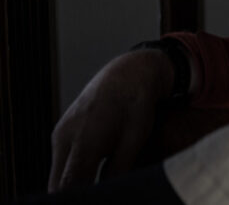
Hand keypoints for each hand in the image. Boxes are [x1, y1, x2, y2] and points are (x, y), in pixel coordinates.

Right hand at [48, 49, 175, 191]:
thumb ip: (118, 171)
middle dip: (73, 194)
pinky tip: (89, 173)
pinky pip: (60, 161)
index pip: (69, 186)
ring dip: (70, 184)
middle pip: (57, 184)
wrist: (129, 73)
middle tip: (94, 195)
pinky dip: (70, 172)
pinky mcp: (60, 131)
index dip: (80, 198)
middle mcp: (65, 138)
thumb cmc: (135, 105)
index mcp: (85, 141)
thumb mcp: (133, 141)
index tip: (93, 199)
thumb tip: (107, 192)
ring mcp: (60, 133)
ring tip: (94, 186)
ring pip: (56, 174)